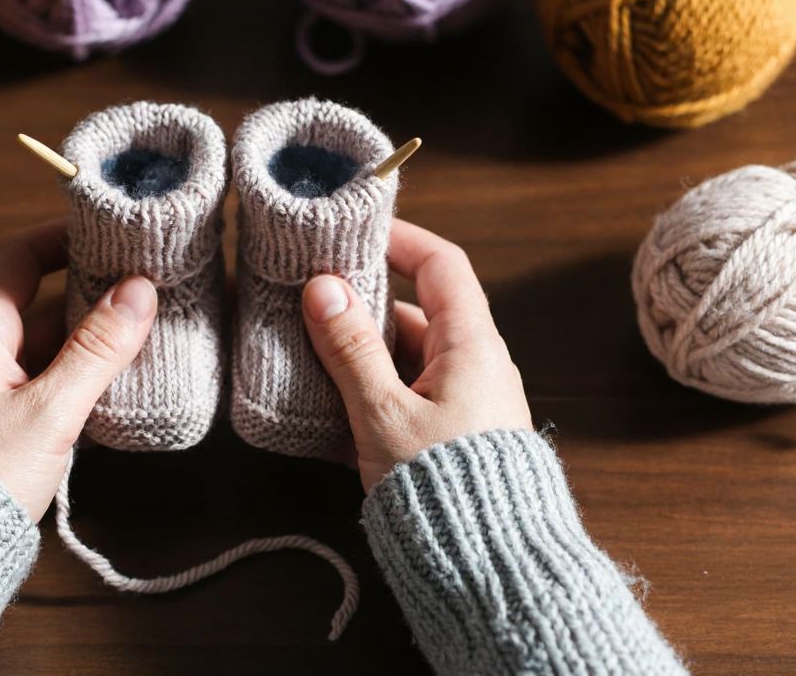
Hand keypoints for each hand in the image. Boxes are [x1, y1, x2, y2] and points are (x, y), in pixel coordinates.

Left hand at [0, 220, 156, 521]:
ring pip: (48, 344)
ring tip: (151, 337)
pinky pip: (43, 380)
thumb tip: (139, 289)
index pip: (20, 255)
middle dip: (95, 295)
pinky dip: (80, 378)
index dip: (64, 237)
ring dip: (93, 342)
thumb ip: (97, 349)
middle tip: (151, 289)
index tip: (113, 233)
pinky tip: (121, 388)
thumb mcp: (50, 410)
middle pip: (42, 300)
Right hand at [302, 219, 532, 491]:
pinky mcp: (453, 437)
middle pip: (417, 312)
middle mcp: (477, 366)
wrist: (490, 566)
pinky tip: (328, 404)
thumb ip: (352, 350)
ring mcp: (467, 403)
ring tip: (306, 351)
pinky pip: (409, 395)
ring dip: (361, 352)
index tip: (354, 230)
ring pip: (408, 358)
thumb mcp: (384, 413)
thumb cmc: (442, 486)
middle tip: (309, 297)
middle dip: (363, 302)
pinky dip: (371, 390)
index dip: (400, 237)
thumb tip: (324, 287)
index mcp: (472, 345)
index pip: (441, 264)